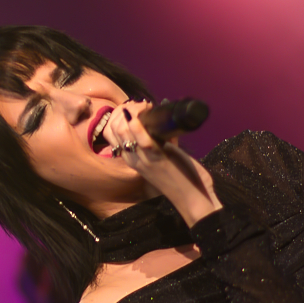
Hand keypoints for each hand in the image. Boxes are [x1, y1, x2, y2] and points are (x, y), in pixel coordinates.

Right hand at [104, 100, 222, 226]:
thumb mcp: (161, 157)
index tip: (135, 107)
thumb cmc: (180, 175)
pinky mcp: (157, 159)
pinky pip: (142, 140)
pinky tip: (143, 113)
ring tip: (146, 107)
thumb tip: (158, 119)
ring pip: (123, 131)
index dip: (119, 115)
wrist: (193, 197)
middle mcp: (133, 159)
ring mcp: (143, 160)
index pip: (111, 132)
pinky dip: (140, 125)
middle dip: (125, 110)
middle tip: (142, 105)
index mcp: (131, 158)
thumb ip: (156, 142)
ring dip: (134, 112)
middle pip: (114, 128)